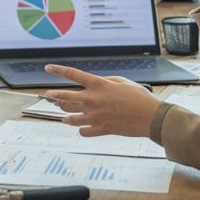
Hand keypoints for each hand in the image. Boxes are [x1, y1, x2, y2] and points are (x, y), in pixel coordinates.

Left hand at [42, 65, 160, 137]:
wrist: (150, 117)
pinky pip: (84, 131)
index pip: (73, 74)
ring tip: (64, 117)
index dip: (58, 70)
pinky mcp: (101, 129)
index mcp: (98, 85)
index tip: (49, 68)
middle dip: (54, 96)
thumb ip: (105, 81)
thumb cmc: (139, 98)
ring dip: (66, 116)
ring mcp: (95, 116)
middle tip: (48, 96)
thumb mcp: (122, 82)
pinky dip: (82, 130)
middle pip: (65, 97)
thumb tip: (95, 84)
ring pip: (71, 118)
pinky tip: (82, 128)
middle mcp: (93, 100)